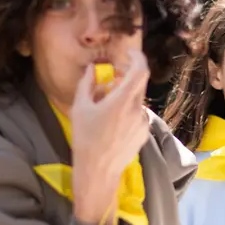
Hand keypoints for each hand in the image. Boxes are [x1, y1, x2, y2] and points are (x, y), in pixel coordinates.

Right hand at [70, 49, 149, 222]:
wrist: (98, 171)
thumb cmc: (85, 139)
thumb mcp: (80, 108)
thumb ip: (87, 84)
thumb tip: (92, 69)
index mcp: (122, 101)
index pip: (140, 70)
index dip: (137, 57)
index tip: (128, 53)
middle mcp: (137, 109)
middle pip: (139, 83)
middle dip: (127, 75)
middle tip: (113, 77)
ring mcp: (143, 122)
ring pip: (137, 99)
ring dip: (125, 95)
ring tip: (106, 105)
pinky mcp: (144, 132)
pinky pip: (137, 114)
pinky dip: (128, 110)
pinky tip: (113, 122)